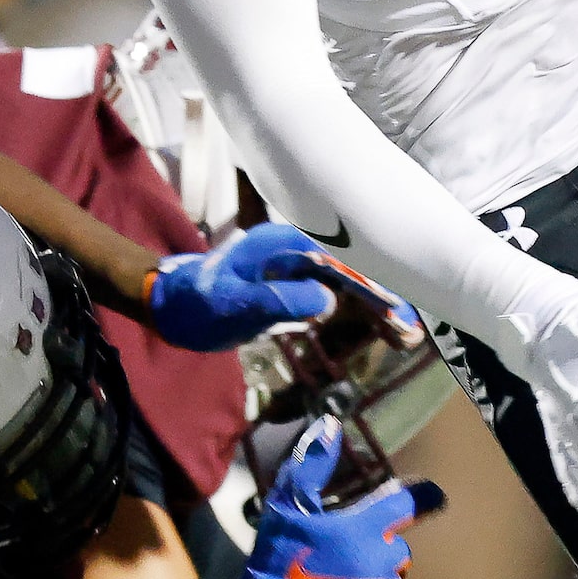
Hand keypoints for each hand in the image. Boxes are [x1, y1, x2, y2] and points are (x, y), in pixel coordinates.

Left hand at [152, 222, 394, 351]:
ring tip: (404, 334)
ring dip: (372, 307)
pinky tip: (377, 327)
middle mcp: (292, 250)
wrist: (167, 305)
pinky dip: (354, 311)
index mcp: (282, 244)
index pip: (338, 262)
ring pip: (343, 284)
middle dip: (380, 299)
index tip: (396, 308)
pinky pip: (330, 295)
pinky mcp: (289, 285)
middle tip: (410, 331)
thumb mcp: (236, 305)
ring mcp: (292, 267)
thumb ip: (281, 299)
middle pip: (348, 272)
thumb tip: (327, 300)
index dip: (370, 286)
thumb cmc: (197, 304)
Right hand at [212, 417, 443, 578]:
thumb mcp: (283, 512)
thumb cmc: (274, 571)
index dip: (424, 497)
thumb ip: (308, 466)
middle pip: (397, 548)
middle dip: (376, 552)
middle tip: (342, 566)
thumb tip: (329, 424)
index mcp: (360, 529)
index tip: (433, 496)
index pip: (409, 502)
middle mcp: (381, 563)